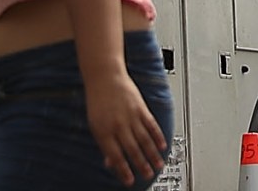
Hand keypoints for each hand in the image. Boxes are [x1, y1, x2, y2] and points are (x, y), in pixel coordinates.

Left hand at [85, 71, 167, 185]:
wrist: (105, 77)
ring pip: (144, 140)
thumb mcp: (95, 125)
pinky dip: (158, 137)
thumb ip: (104, 144)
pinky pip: (151, 126)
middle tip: (148, 175)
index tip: (130, 181)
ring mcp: (131, 117)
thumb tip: (109, 162)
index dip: (124, 170)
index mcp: (104, 132)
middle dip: (141, 165)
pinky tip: (162, 145)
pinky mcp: (141, 108)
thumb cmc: (98, 101)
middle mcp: (118, 126)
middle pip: (133, 150)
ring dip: (152, 154)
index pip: (116, 157)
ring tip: (158, 165)